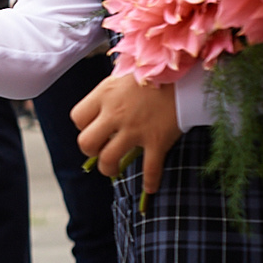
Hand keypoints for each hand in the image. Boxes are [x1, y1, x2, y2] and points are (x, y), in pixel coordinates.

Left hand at [73, 72, 180, 193]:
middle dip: (90, 150)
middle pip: (86, 142)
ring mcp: (135, 129)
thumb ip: (108, 93)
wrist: (185, 78)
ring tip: (113, 168)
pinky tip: (149, 188)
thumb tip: (97, 107)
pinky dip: (150, 182)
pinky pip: (150, 169)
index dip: (83, 126)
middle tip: (100, 149)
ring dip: (108, 169)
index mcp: (104, 96)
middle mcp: (115, 114)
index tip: (93, 127)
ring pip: (108, 159)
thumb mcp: (122, 76)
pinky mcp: (157, 141)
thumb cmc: (153, 75)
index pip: (77, 118)